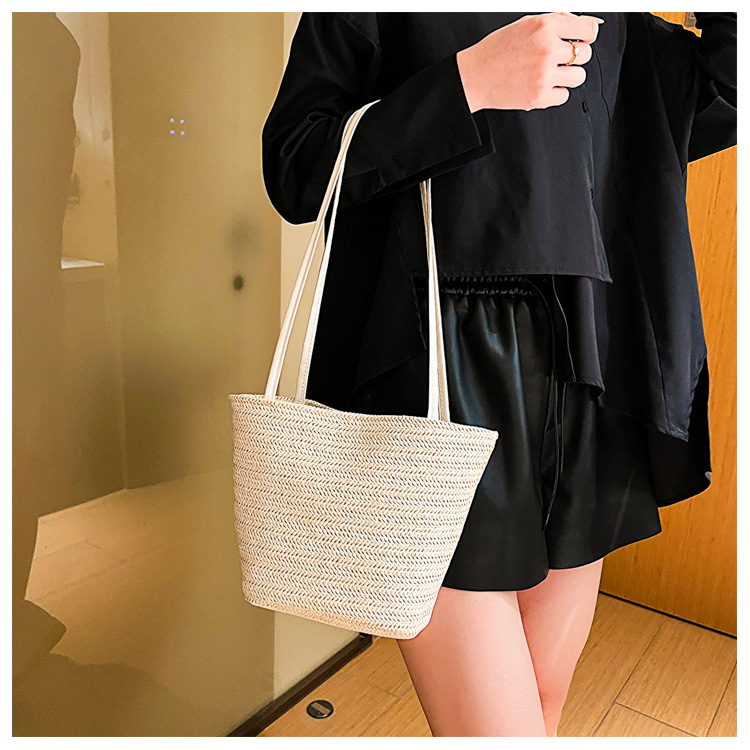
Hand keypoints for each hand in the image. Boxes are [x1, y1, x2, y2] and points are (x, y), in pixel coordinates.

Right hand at [456, 12, 603, 112]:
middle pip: (585, 54)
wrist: (474, 76)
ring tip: (549, 73)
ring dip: (568, 76)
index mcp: (544, 27)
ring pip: (579, 77)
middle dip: (574, 57)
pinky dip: (555, 93)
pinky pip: (564, 96)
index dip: (587, 35)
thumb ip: (558, 22)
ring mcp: (544, 75)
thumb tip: (588, 27)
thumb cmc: (497, 51)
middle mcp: (546, 49)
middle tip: (557, 59)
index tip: (583, 40)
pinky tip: (541, 86)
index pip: (588, 30)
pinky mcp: (539, 97)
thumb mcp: (526, 25)